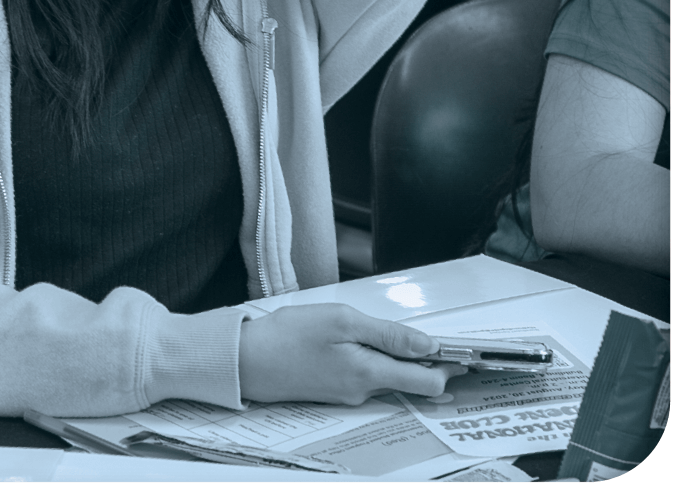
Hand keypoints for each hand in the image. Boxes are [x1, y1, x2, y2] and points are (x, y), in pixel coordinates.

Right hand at [238, 304, 464, 404]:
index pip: (427, 381)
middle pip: (412, 382)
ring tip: (418, 342)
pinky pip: (369, 378)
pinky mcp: (335, 390)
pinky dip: (381, 363)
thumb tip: (426, 345)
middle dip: (433, 365)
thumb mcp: (342, 321)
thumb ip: (387, 334)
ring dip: (405, 362)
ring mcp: (348, 394)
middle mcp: (364, 391)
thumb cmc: (290, 335)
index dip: (450, 367)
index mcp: (369, 373)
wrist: (247, 360)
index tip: (467, 352)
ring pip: (390, 378)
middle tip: (451, 345)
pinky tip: (377, 346)